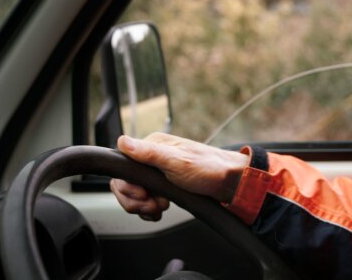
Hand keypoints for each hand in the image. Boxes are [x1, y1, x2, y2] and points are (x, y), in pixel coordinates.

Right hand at [110, 132, 248, 220]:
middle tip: (152, 205)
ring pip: (134, 194)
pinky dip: (149, 210)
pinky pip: (145, 201)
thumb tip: (123, 141)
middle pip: (125, 183)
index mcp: (152, 146)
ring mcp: (157, 173)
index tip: (142, 194)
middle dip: (135, 200)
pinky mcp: (163, 186)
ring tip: (160, 207)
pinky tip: (159, 211)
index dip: (127, 186)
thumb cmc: (209, 169)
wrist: (230, 182)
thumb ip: (149, 153)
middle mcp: (152, 158)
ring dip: (143, 206)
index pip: (121, 167)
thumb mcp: (177, 161)